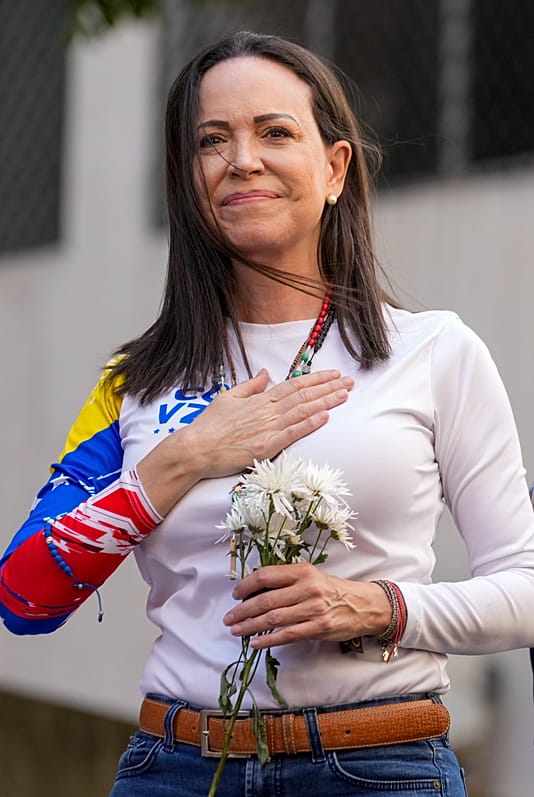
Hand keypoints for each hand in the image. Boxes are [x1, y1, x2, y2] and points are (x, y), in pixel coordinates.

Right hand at [137, 369, 353, 514]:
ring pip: (302, 411)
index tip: (334, 375)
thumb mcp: (227, 397)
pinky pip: (292, 433)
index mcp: (260, 399)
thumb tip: (266, 373)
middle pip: (304, 396)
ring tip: (345, 395)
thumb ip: (250, 386)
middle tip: (350, 383)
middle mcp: (267, 411)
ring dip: (326, 403)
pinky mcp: (266, 446)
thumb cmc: (208, 426)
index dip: (316, 379)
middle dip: (329, 388)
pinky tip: (325, 417)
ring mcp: (268, 428)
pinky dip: (310, 424)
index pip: (294, 385)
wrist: (195, 448)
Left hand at [222, 563, 390, 648]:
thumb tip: (254, 590)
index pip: (266, 576)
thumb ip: (286, 581)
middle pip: (266, 600)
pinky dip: (269, 639)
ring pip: (274, 618)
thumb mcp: (311, 577)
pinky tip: (256, 642)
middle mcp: (307, 588)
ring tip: (236, 630)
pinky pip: (288, 635)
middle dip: (243, 610)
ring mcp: (314, 609)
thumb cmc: (331, 590)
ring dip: (250, 626)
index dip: (246, 585)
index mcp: (303, 571)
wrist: (362, 605)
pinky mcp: (319, 628)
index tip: (235, 595)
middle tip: (228, 618)